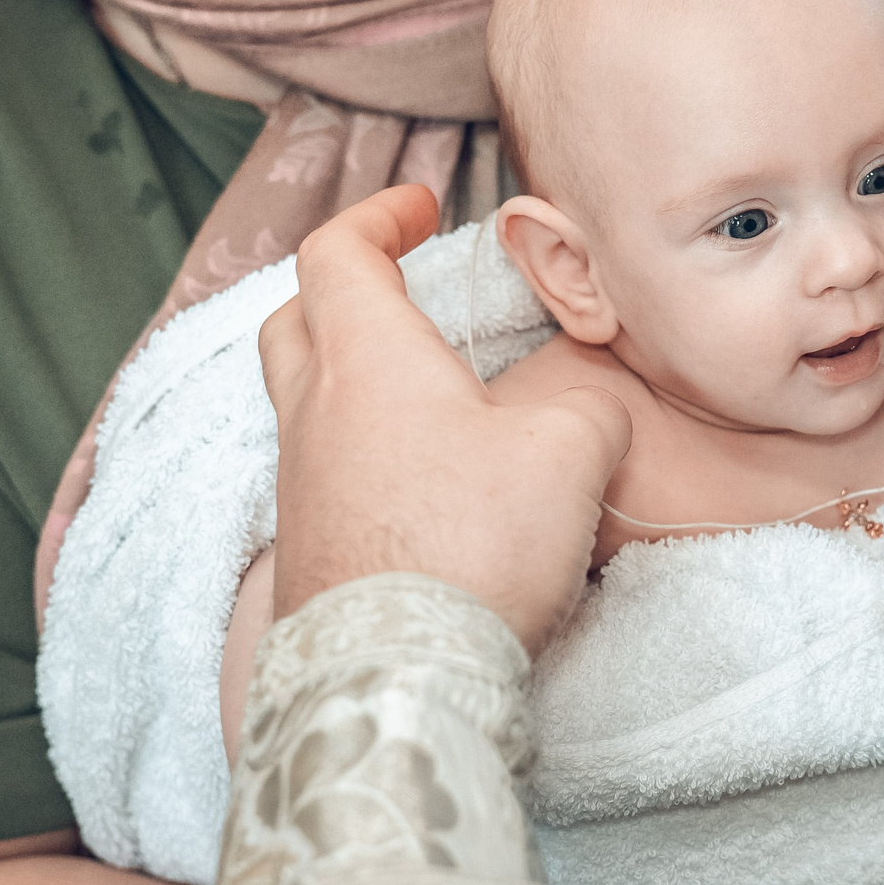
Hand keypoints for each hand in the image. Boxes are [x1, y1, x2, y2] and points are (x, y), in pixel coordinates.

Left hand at [257, 185, 632, 653]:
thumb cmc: (473, 543)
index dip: (376, 218)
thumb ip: (588, 406)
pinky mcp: (310, 553)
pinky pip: (324, 475)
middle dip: (341, 291)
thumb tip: (588, 412)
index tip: (418, 209)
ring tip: (428, 395)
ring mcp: (302, 487)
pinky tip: (423, 485)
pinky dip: (363, 454)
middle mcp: (315, 413)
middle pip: (295, 322)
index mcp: (366, 359)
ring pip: (305, 403)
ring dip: (354, 380)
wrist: (398, 675)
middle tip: (397, 288)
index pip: (337, 253)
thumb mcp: (572, 451)